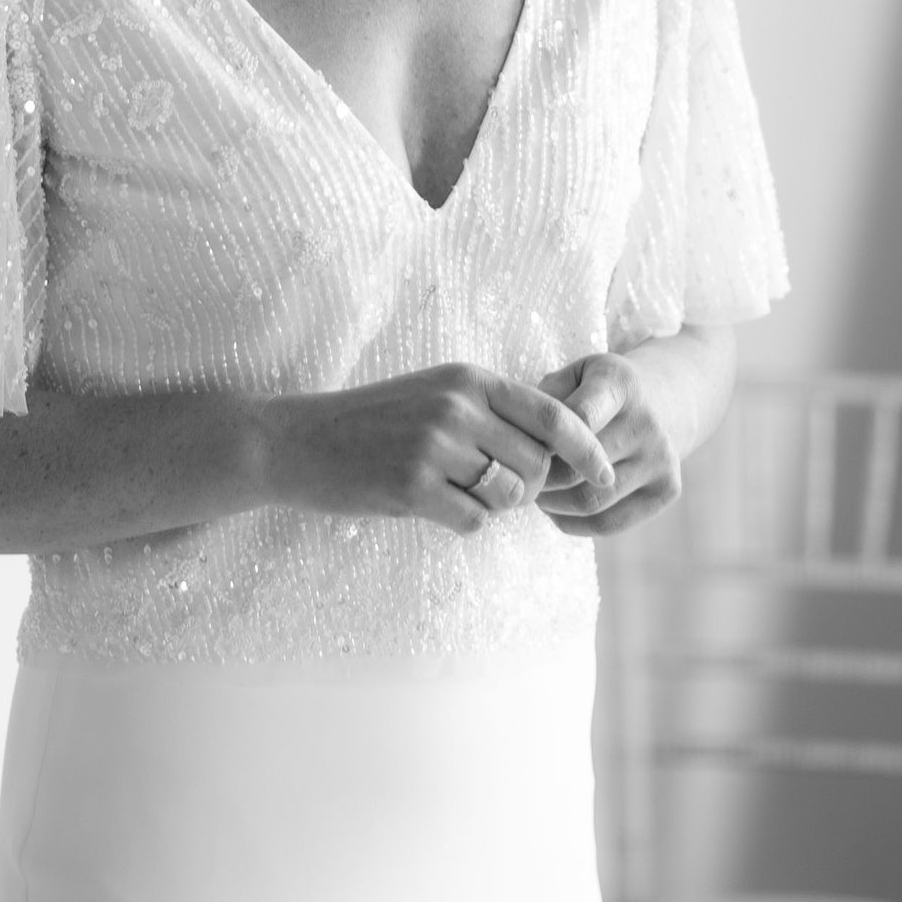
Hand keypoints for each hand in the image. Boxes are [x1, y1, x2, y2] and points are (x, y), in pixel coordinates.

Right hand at [256, 365, 618, 537]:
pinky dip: (460, 522)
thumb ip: (489, 413)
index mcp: (468, 379)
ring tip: (453, 492)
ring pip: (509, 496)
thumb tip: (554, 455)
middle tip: (490, 488)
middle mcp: (458, 407)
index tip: (606, 475)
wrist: (296, 441)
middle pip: (537, 465)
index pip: (554, 414)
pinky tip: (428, 505)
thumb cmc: (371, 423)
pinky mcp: (413, 487)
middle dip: (527, 487)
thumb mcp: (433, 395)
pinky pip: (473, 521)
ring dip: (492, 506)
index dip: (588, 449)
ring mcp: (435, 447)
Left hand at [532, 348, 683, 534]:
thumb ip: (545, 398)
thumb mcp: (574, 374)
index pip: (578, 418)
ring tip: (535, 493)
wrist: (663, 400)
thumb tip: (517, 437)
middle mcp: (647, 422)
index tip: (520, 447)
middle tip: (519, 478)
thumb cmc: (599, 390)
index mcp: (620, 384)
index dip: (542, 440)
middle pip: (578, 468)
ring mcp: (662, 459)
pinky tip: (557, 511)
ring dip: (552, 505)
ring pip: (591, 501)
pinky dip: (573, 524)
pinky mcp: (667, 490)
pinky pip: (609, 523)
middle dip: (539, 478)